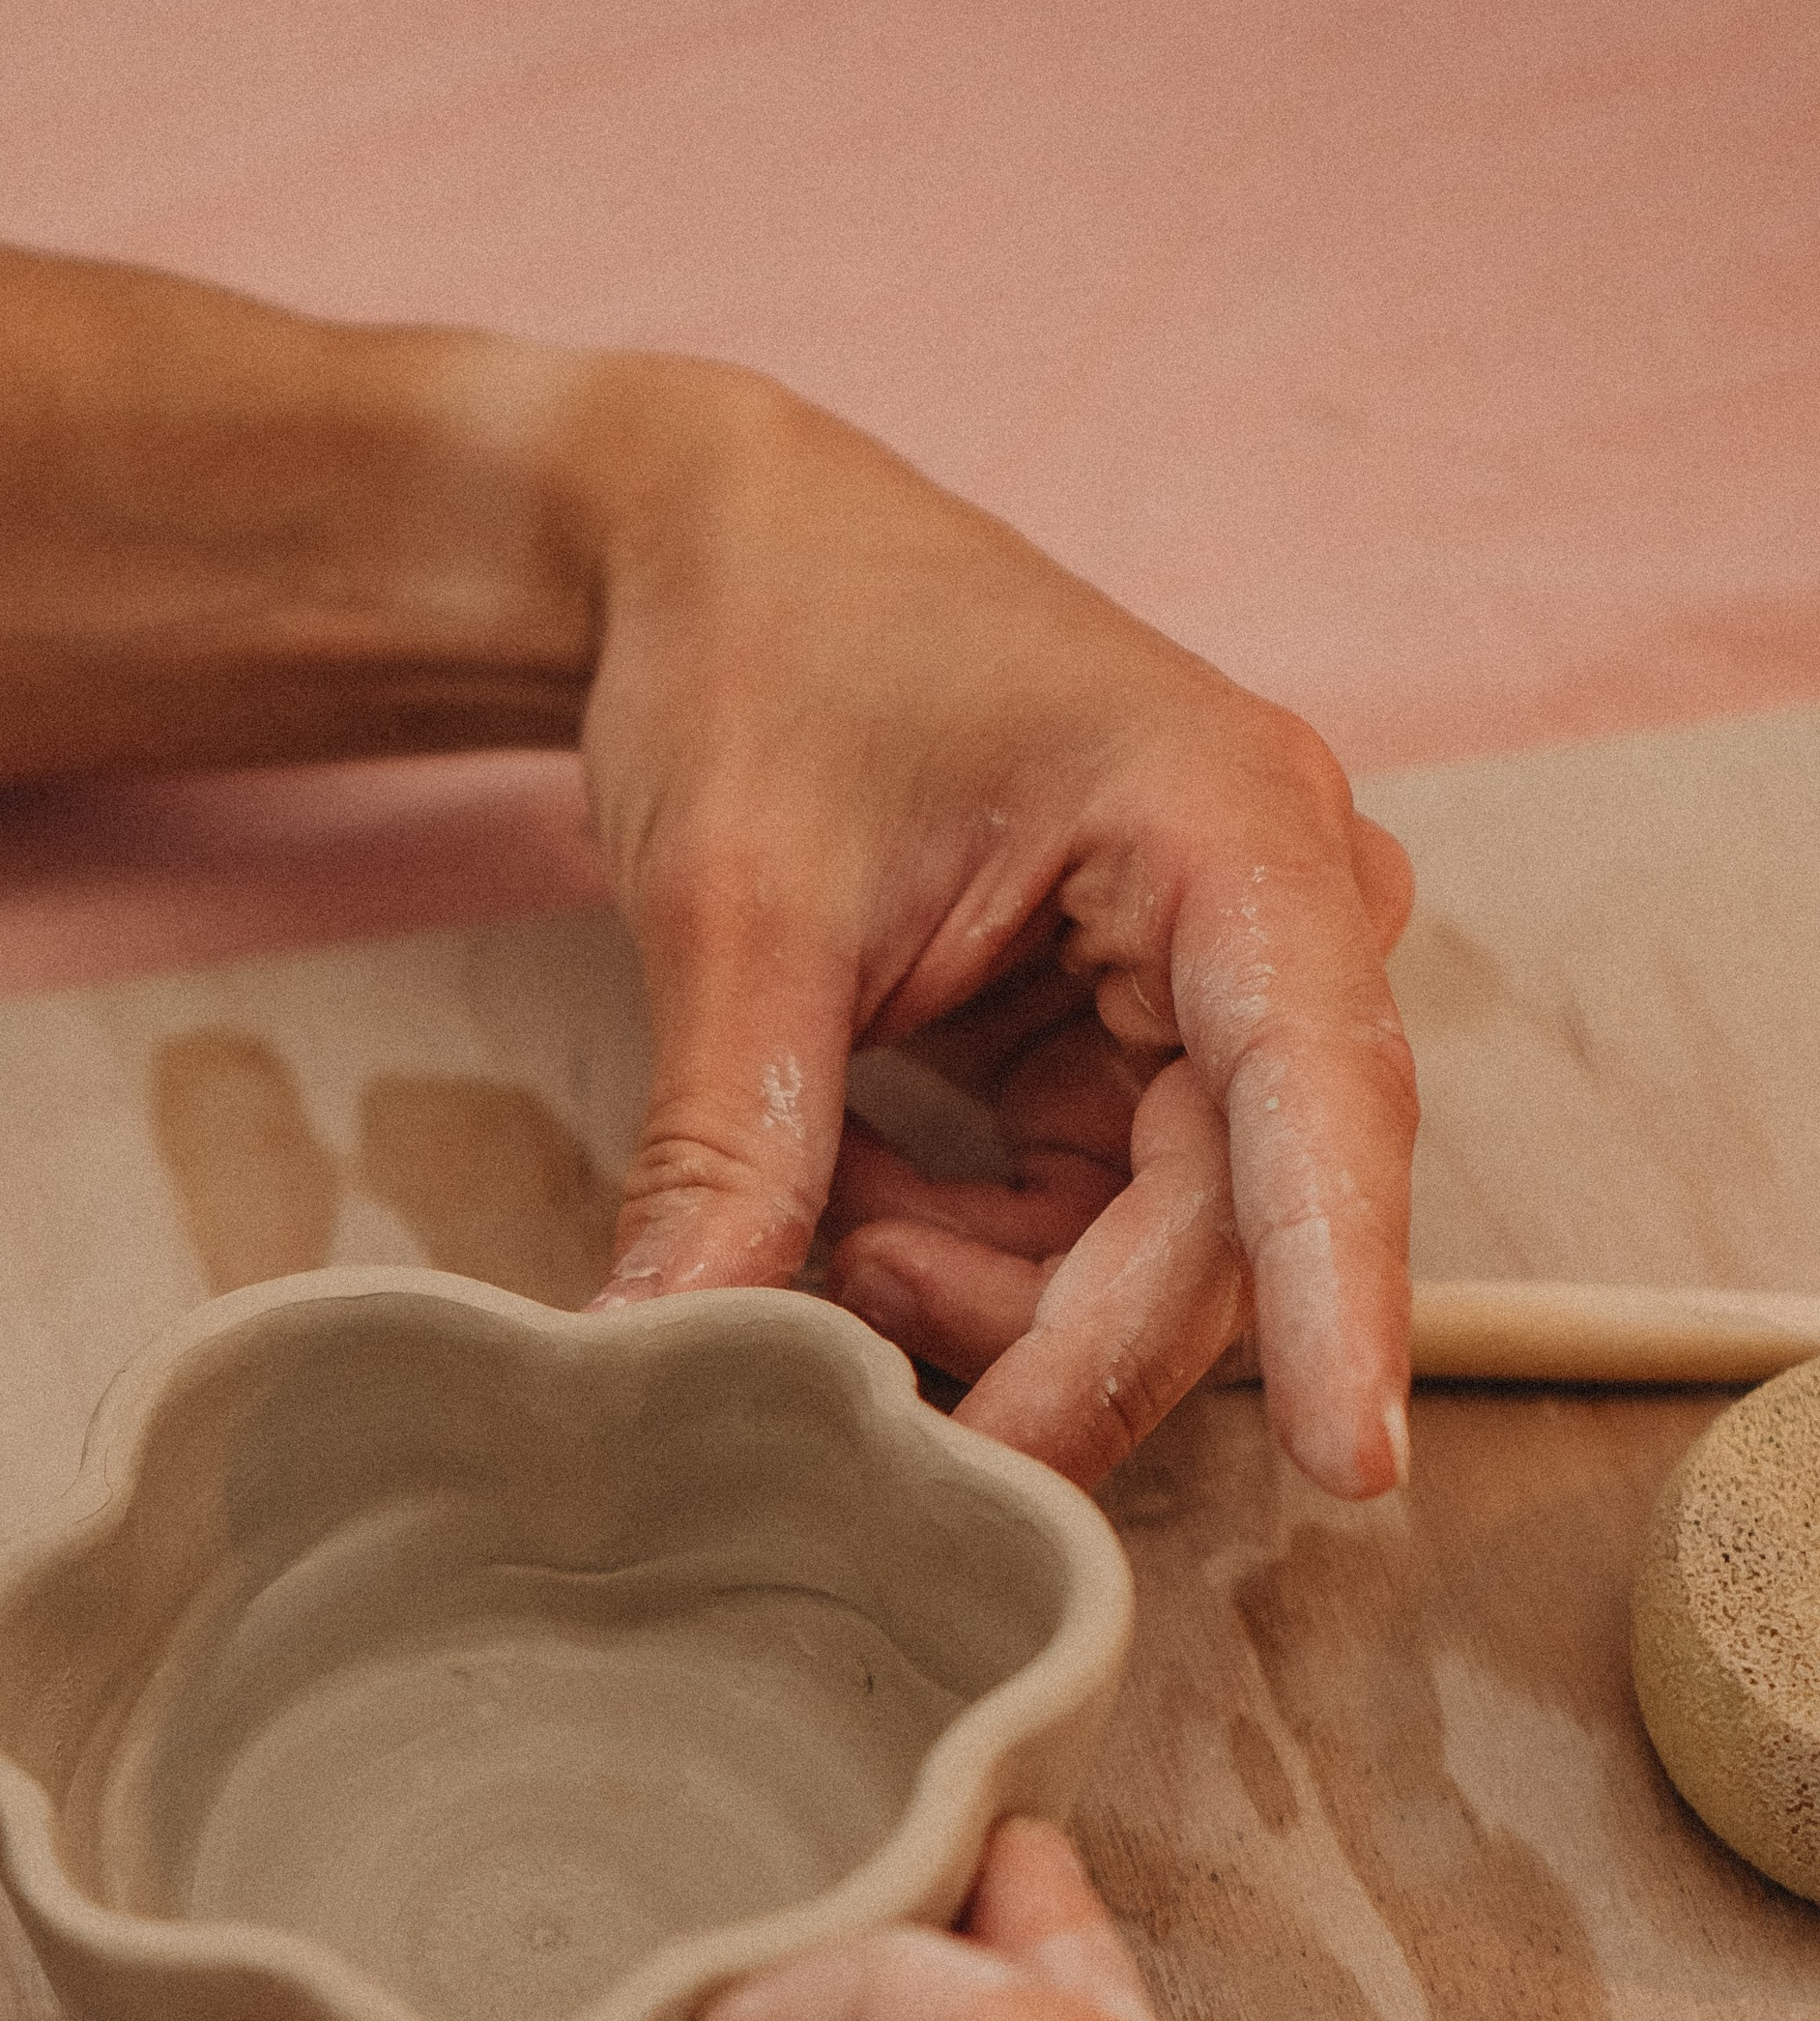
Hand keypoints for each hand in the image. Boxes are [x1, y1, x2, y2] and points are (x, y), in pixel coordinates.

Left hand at [569, 367, 1417, 1498]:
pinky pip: (1088, 1232)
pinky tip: (852, 1202)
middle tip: (881, 1414)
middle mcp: (1272, 916)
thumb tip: (661, 1359)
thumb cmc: (759, 658)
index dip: (1340, 1290)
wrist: (716, 555)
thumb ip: (727, 1146)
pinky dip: (965, 1259)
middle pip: (1230, 1228)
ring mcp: (1215, 991)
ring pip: (1159, 1259)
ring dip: (992, 1305)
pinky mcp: (1135, 1050)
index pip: (1319, 1098)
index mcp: (1227, 830)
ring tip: (822, 1237)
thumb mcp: (737, 906)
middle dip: (1059, 1347)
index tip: (1357, 1465)